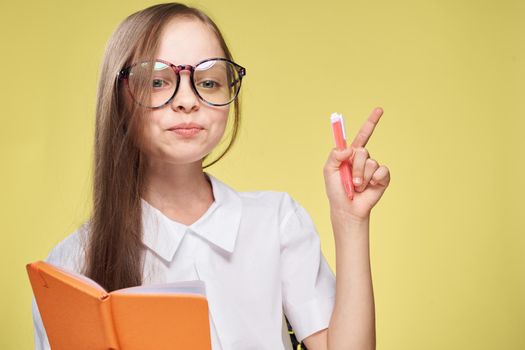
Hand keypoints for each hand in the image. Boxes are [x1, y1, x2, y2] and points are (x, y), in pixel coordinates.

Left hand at [323, 107, 390, 221]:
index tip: (380, 109)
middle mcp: (363, 159)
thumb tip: (349, 148)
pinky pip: (381, 171)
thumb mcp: (328, 171)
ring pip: (370, 163)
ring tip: (357, 187)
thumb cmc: (336, 191)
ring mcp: (373, 168)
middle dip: (355, 167)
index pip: (362, 135)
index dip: (371, 122)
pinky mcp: (382, 177)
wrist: (347, 209)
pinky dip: (374, 180)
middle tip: (351, 181)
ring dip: (362, 177)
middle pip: (362, 151)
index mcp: (351, 155)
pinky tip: (370, 187)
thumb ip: (334, 156)